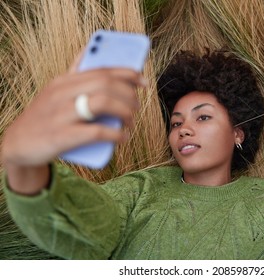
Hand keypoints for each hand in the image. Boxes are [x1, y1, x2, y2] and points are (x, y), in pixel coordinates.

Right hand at [1, 54, 146, 192]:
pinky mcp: (61, 136)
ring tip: (131, 122)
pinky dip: (115, 134)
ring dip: (125, 112)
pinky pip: (96, 132)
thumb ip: (73, 74)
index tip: (143, 81)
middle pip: (106, 84)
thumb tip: (88, 51)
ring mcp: (60, 114)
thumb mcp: (55, 92)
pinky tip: (123, 138)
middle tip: (136, 108)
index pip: (101, 70)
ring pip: (103, 103)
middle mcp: (61, 93)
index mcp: (63, 81)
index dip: (127, 73)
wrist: (17, 146)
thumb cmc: (45, 118)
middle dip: (129, 95)